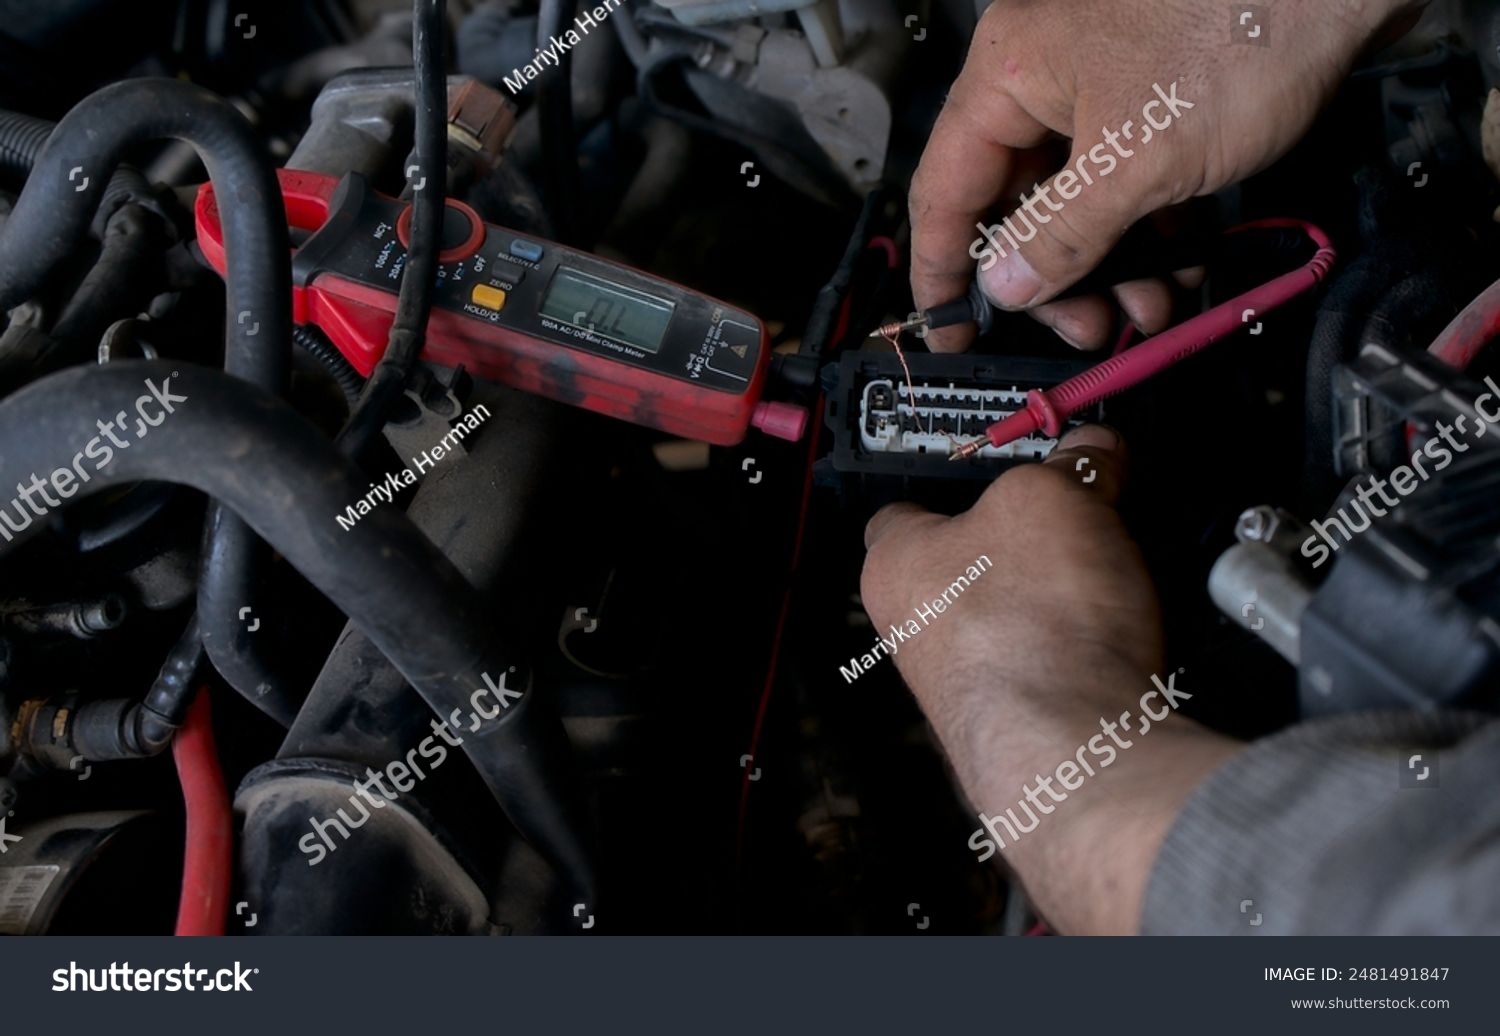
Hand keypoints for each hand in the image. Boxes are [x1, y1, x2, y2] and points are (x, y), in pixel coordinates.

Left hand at [861, 427, 1240, 931]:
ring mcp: (965, 687)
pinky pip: (1052, 664)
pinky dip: (1085, 645)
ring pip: (1015, 616)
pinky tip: (1118, 638)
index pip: (906, 505)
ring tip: (1112, 578)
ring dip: (1063, 595)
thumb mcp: (1055, 497)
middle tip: (1081, 517)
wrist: (1078, 753)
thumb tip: (1093, 452)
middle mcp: (913, 634)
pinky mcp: (1018, 726)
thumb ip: (1072, 465)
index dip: (964, 477)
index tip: (1012, 463)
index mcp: (892, 566)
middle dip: (1029, 538)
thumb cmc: (1033, 630)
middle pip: (971, 561)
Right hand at [910, 0, 1425, 351]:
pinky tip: (1174, 265)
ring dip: (1105, 263)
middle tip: (1080, 326)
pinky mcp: (1153, 96)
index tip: (948, 330)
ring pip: (1075, 197)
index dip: (943, 270)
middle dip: (1050, 277)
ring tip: (1144, 304)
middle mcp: (1044, 74)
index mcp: (1010, 72)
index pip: (946, 189)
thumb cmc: (1242, 30)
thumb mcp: (1137, 161)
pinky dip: (1143, 228)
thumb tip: (1006, 284)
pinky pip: (1123, 177)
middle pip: (1014, 200)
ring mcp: (1100, 84)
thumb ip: (1060, 233)